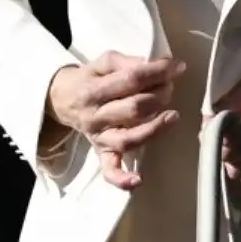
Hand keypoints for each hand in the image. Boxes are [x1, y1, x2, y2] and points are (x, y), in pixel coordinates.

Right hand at [45, 52, 186, 189]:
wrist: (62, 99)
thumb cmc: (90, 78)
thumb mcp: (103, 62)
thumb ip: (126, 61)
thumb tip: (152, 65)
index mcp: (93, 89)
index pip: (131, 79)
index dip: (158, 72)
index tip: (178, 67)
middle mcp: (95, 116)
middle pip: (133, 109)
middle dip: (159, 96)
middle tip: (170, 87)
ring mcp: (99, 137)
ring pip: (128, 139)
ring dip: (154, 129)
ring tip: (173, 116)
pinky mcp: (101, 153)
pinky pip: (109, 170)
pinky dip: (122, 178)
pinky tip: (138, 180)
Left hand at [207, 71, 240, 195]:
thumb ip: (240, 96)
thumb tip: (213, 114)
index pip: (232, 135)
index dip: (215, 129)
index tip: (211, 122)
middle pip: (233, 155)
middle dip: (219, 144)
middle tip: (217, 134)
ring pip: (239, 172)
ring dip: (230, 159)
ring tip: (232, 145)